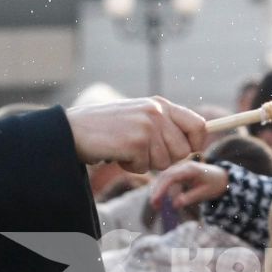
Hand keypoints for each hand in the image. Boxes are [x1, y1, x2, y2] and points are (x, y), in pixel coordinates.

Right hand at [69, 98, 207, 173]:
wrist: (73, 130)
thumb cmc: (105, 128)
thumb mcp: (138, 117)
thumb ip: (163, 125)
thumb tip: (190, 145)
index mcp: (159, 104)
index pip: (198, 125)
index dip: (196, 143)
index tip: (188, 151)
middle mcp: (156, 112)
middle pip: (183, 150)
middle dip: (165, 159)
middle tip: (142, 152)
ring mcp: (147, 126)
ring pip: (164, 161)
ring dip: (145, 163)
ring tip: (126, 149)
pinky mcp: (136, 142)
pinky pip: (145, 167)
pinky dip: (131, 166)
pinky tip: (117, 153)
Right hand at [149, 161, 230, 213]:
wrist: (220, 176)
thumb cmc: (214, 184)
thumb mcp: (205, 193)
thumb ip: (190, 198)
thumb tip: (175, 205)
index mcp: (190, 169)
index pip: (171, 176)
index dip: (162, 188)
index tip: (155, 199)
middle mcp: (183, 166)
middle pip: (164, 176)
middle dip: (157, 190)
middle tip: (154, 205)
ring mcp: (179, 168)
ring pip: (164, 178)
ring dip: (158, 191)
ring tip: (156, 205)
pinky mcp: (178, 173)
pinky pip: (167, 180)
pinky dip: (163, 190)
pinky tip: (161, 200)